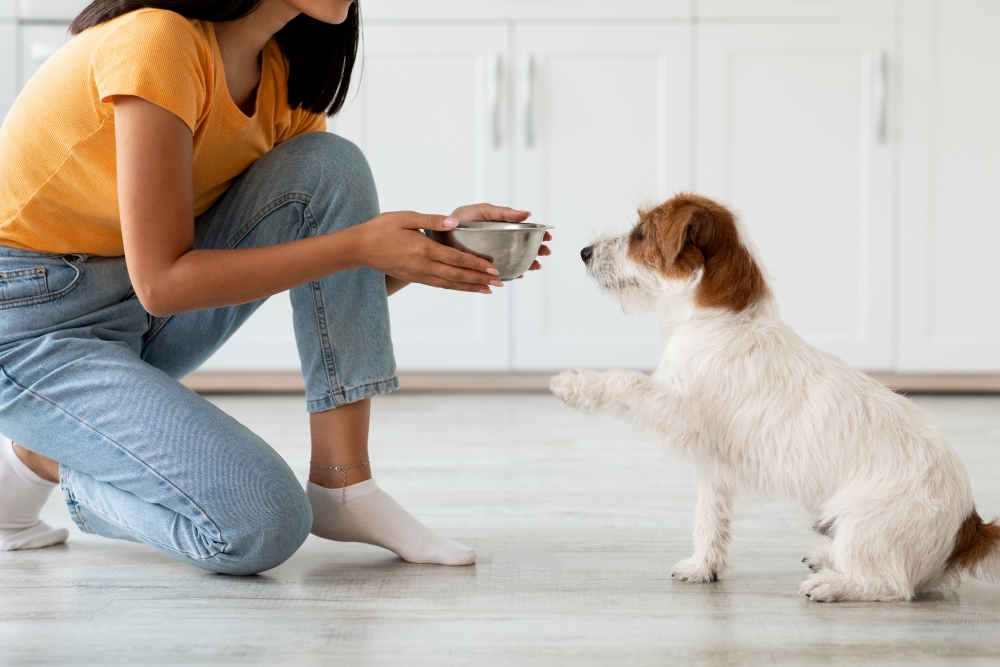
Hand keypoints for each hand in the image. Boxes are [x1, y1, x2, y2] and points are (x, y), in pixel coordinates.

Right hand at [353, 211, 502, 292]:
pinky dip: (455, 288)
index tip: (493, 267)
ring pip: (450, 284)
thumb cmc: (381, 228)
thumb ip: (432, 220)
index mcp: (423, 249)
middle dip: (479, 279)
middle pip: (457, 275)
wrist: (359, 248)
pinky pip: (439, 285)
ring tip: (488, 290)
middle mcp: (423, 266)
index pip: (456, 259)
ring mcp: (418, 275)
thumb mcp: (406, 217)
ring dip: (470, 287)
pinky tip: (465, 288)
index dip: (476, 264)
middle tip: (499, 282)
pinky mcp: (414, 278)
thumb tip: (454, 223)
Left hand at [449, 203, 551, 277]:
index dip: (537, 234)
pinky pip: (502, 273)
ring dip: (528, 263)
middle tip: (545, 253)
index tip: (547, 237)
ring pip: (516, 261)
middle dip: (537, 250)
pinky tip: (518, 274)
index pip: (525, 231)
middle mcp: (500, 242)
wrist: (439, 234)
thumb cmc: (460, 219)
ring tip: (535, 266)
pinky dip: (512, 273)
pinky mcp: (485, 267)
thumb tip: (526, 214)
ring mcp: (494, 255)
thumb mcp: (482, 211)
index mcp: (502, 226)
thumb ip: (502, 212)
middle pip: (524, 247)